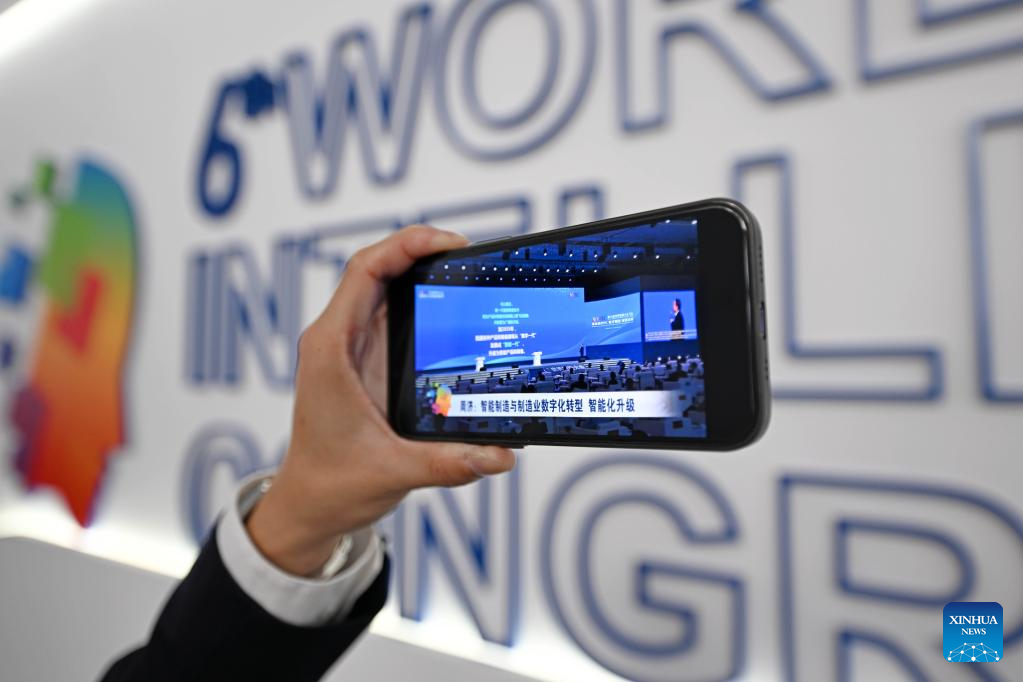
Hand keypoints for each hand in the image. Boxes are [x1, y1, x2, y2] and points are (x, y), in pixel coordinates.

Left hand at [246, 226, 515, 575]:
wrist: (311, 506)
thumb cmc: (332, 483)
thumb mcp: (393, 472)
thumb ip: (447, 462)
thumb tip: (499, 455)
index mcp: (331, 349)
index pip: (365, 272)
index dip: (406, 245)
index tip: (450, 244)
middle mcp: (340, 340)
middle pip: (379, 269)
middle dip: (423, 251)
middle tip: (473, 254)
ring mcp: (354, 348)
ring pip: (387, 288)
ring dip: (424, 273)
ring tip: (471, 271)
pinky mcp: (370, 362)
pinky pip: (395, 315)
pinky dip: (425, 301)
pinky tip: (456, 307)